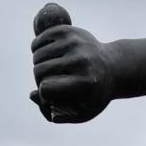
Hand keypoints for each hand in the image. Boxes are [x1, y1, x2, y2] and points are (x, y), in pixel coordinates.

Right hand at [29, 2, 114, 122]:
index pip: (46, 87)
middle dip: (38, 79)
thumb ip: (57, 114)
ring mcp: (75, 43)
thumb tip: (32, 95)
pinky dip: (37, 48)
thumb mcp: (83, 112)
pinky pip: (40, 39)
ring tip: (49, 69)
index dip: (43, 95)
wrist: (113, 68)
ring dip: (38, 64)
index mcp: (85, 82)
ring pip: (37, 55)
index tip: (51, 96)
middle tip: (49, 82)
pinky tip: (45, 55)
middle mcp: (81, 60)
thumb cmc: (94, 94)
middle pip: (39, 70)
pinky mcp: (69, 31)